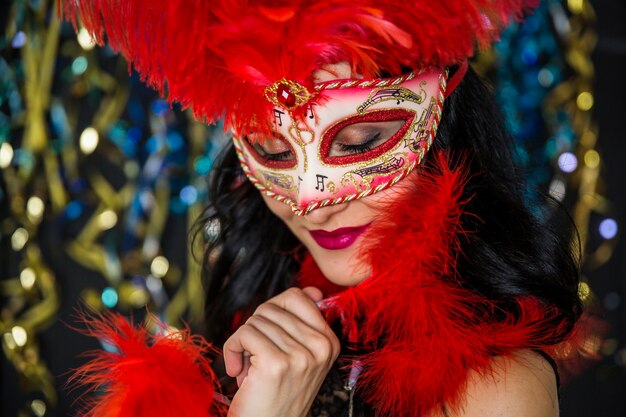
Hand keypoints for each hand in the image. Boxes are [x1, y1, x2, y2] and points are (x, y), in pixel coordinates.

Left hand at [224, 287, 339, 416]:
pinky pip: (244, 334)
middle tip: (256, 355)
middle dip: (255, 329)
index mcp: (330, 341)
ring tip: (249, 368)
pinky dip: (232, 350)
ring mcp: (301, 355)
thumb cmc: (276, 394)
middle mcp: (321, 347)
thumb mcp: (297, 356)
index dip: (272, 311)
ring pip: (256, 320)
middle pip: (272, 308)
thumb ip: (300, 322)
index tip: (267, 335)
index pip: (298, 296)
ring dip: (243, 343)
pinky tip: (238, 371)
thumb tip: (312, 290)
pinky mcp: (277, 363)